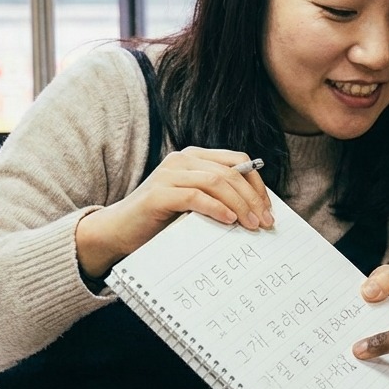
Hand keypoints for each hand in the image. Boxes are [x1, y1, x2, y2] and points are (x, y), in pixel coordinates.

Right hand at [76, 147, 273, 278]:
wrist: (119, 231)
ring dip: (240, 205)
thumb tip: (258, 211)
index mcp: (194, 157)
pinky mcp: (159, 193)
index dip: (257, 184)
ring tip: (252, 225)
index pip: (237, 161)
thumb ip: (219, 198)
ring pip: (216, 182)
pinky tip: (229, 221)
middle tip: (266, 222)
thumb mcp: (196, 204)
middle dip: (253, 198)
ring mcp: (169, 174)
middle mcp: (182, 159)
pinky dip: (216, 208)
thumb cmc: (161, 220)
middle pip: (230, 172)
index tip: (269, 209)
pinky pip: (195, 196)